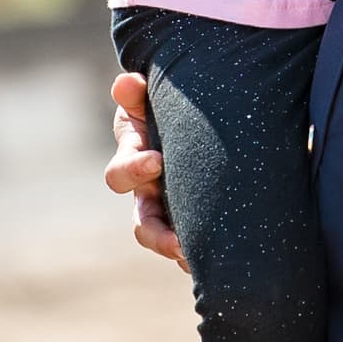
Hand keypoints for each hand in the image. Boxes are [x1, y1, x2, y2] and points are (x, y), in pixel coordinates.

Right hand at [103, 71, 187, 271]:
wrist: (191, 119)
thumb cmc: (164, 106)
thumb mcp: (147, 97)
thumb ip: (135, 92)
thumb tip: (126, 82)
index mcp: (134, 160)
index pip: (121, 174)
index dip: (135, 169)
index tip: (157, 160)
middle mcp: (148, 194)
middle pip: (143, 225)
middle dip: (158, 233)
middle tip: (179, 240)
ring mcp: (170, 212)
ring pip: (169, 244)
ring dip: (181, 253)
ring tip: (199, 260)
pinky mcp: (193, 221)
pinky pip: (194, 248)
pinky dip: (201, 257)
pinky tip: (221, 259)